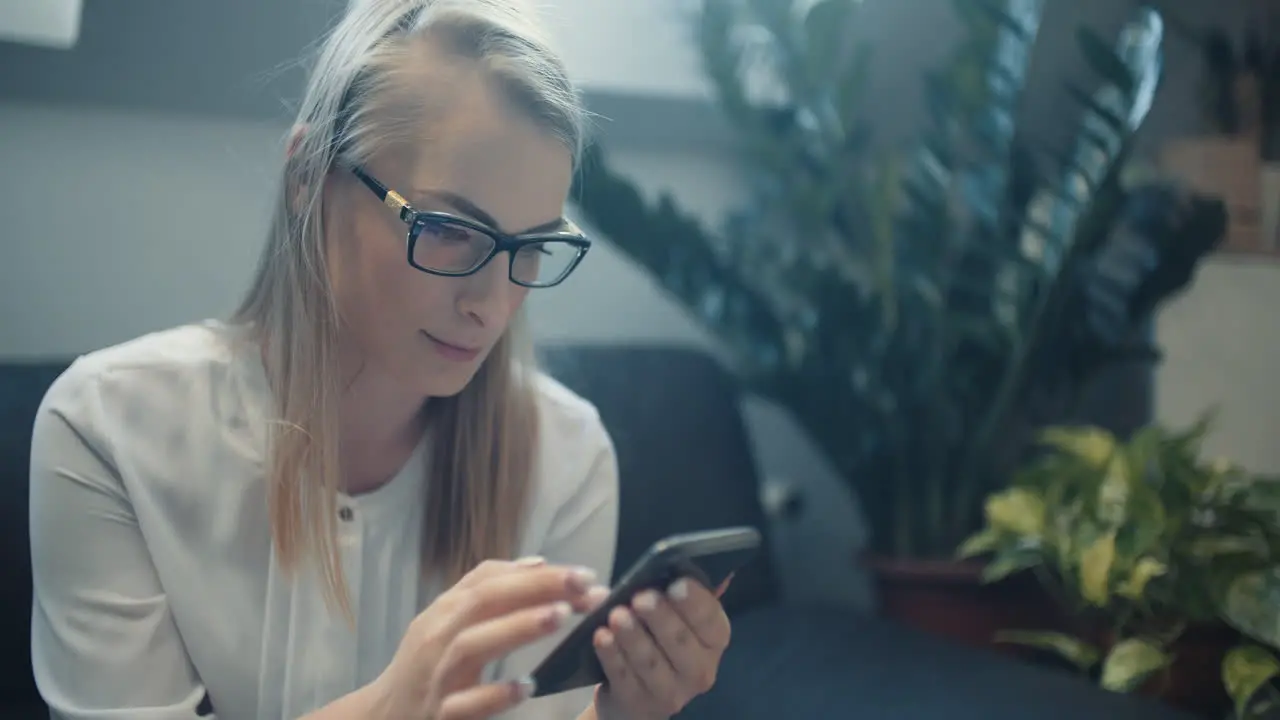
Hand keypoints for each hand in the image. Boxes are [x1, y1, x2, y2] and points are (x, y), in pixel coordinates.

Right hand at [371, 557, 607, 719]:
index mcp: (446, 610)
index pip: (490, 579)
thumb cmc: (426, 663)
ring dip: (517, 627)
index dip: (537, 574)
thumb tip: (539, 563)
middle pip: (484, 601)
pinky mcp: (440, 714)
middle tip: (584, 587)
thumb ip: (488, 592)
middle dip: (536, 589)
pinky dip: (495, 693)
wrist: (383, 714)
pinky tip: (527, 686)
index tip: (583, 575)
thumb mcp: (448, 621)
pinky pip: (466, 704)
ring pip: (473, 645)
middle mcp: (438, 635)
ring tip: (560, 616)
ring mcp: (438, 675)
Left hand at [591, 574, 732, 719]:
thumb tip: (680, 563)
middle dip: (660, 617)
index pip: (711, 620)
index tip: (676, 584)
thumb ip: (679, 594)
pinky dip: (612, 655)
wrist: (638, 693)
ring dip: (632, 636)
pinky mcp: (640, 704)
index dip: (694, 602)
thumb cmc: (660, 640)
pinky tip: (601, 637)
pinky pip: (624, 677)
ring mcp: (672, 692)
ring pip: (651, 661)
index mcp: (715, 640)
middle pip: (680, 641)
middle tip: (641, 598)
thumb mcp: (676, 617)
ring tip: (616, 615)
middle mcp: (701, 669)